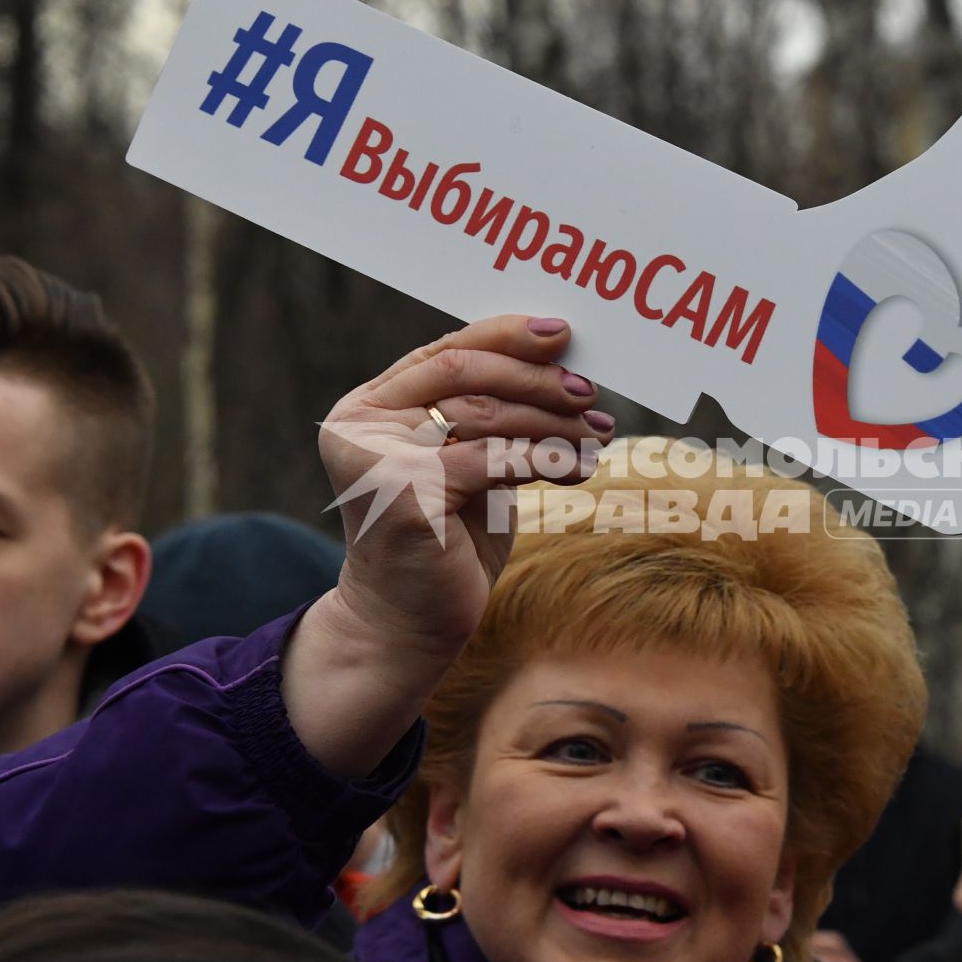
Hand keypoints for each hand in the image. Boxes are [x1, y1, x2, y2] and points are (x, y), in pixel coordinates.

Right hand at [285, 315, 611, 774]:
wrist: (407, 627)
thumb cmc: (446, 544)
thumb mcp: (470, 467)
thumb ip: (491, 418)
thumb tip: (561, 365)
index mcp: (370, 406)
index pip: (444, 352)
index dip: (505, 335)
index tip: (562, 334)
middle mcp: (363, 423)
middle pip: (465, 374)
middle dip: (536, 379)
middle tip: (588, 391)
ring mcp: (378, 457)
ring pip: (485, 415)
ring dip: (552, 422)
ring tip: (598, 431)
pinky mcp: (406, 493)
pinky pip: (494, 459)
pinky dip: (547, 459)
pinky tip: (582, 467)